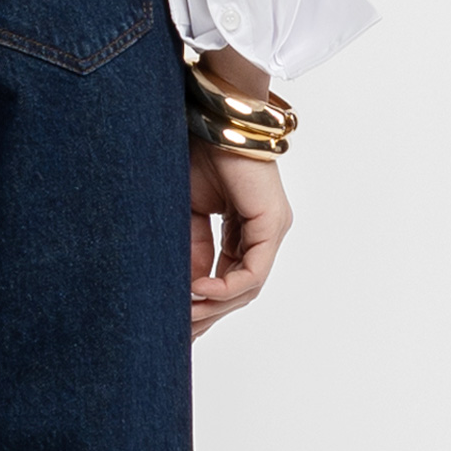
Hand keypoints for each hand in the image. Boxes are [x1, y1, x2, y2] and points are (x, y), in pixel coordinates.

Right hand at [189, 141, 289, 337]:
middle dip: (209, 313)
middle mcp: (264, 233)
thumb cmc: (199, 152)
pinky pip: (253, 271)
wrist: (212, 118)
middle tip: (180, 332)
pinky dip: (226, 287)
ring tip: (184, 313)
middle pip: (240, 290)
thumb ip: (191, 250)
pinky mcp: (272, 224)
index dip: (204, 303)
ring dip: (215, 305)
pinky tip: (199, 290)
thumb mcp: (187, 213)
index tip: (177, 321)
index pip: (229, 278)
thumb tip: (187, 288)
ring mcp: (271, 230)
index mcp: (245, 228)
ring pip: (248, 287)